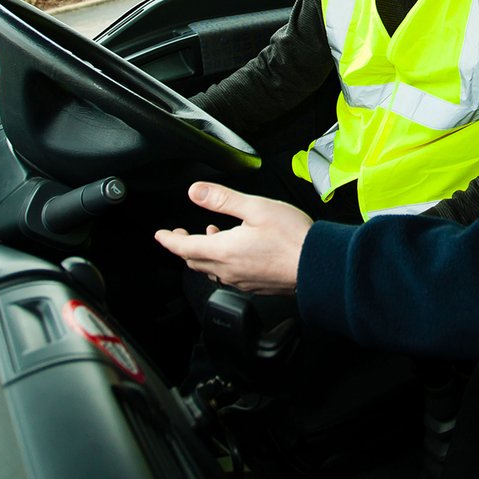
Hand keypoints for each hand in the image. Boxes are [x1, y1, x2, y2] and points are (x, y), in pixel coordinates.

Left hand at [154, 183, 312, 294]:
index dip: (168, 240)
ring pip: (211, 270)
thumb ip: (222, 199)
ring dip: (203, 254)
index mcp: (224, 250)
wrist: (318, 264)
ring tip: (209, 236)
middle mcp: (229, 270)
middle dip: (183, 246)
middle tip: (180, 234)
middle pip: (194, 261)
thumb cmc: (292, 236)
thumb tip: (195, 192)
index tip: (160, 234)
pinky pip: (228, 276)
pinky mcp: (255, 286)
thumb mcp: (255, 207)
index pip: (184, 247)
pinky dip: (221, 262)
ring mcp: (242, 281)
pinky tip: (234, 251)